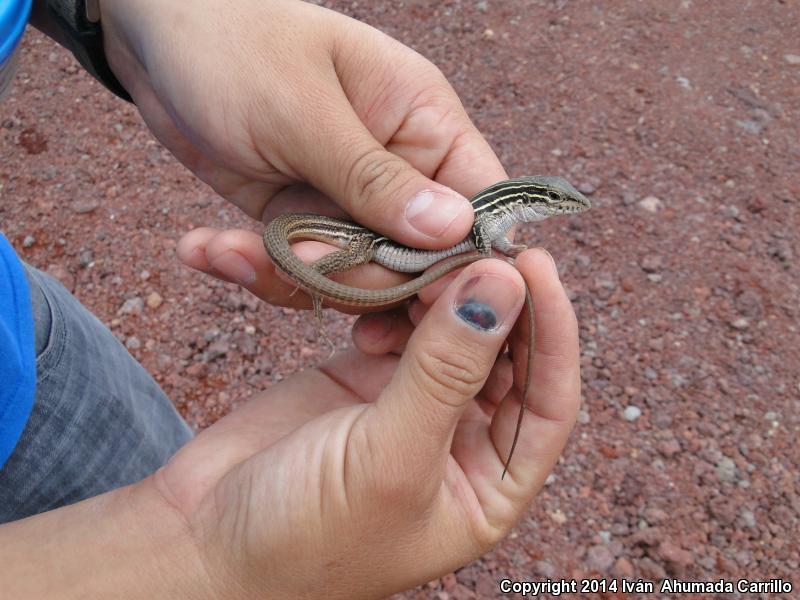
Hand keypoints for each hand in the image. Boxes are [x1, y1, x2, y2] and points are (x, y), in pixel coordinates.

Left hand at [98, 0, 506, 301]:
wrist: (154, 38)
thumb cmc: (234, 45)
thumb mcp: (303, 111)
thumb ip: (375, 178)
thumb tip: (457, 232)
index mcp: (424, 122)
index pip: (480, 205)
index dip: (463, 260)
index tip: (422, 297)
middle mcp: (399, 168)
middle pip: (420, 260)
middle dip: (361, 275)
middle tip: (301, 261)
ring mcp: (350, 201)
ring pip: (360, 278)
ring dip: (299, 278)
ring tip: (232, 251)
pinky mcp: (305, 222)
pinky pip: (306, 272)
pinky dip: (262, 271)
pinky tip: (208, 250)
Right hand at [153, 250, 578, 597]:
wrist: (204, 543)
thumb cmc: (304, 533)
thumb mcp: (388, 459)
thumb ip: (446, 372)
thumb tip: (504, 285)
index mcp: (489, 485)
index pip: (548, 398)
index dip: (552, 329)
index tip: (533, 262)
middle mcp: (459, 442)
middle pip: (503, 355)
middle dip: (493, 300)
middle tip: (473, 246)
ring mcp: (411, 403)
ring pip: (450, 331)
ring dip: (439, 294)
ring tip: (419, 264)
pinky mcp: (364, 376)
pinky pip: (396, 322)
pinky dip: (391, 302)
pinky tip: (372, 298)